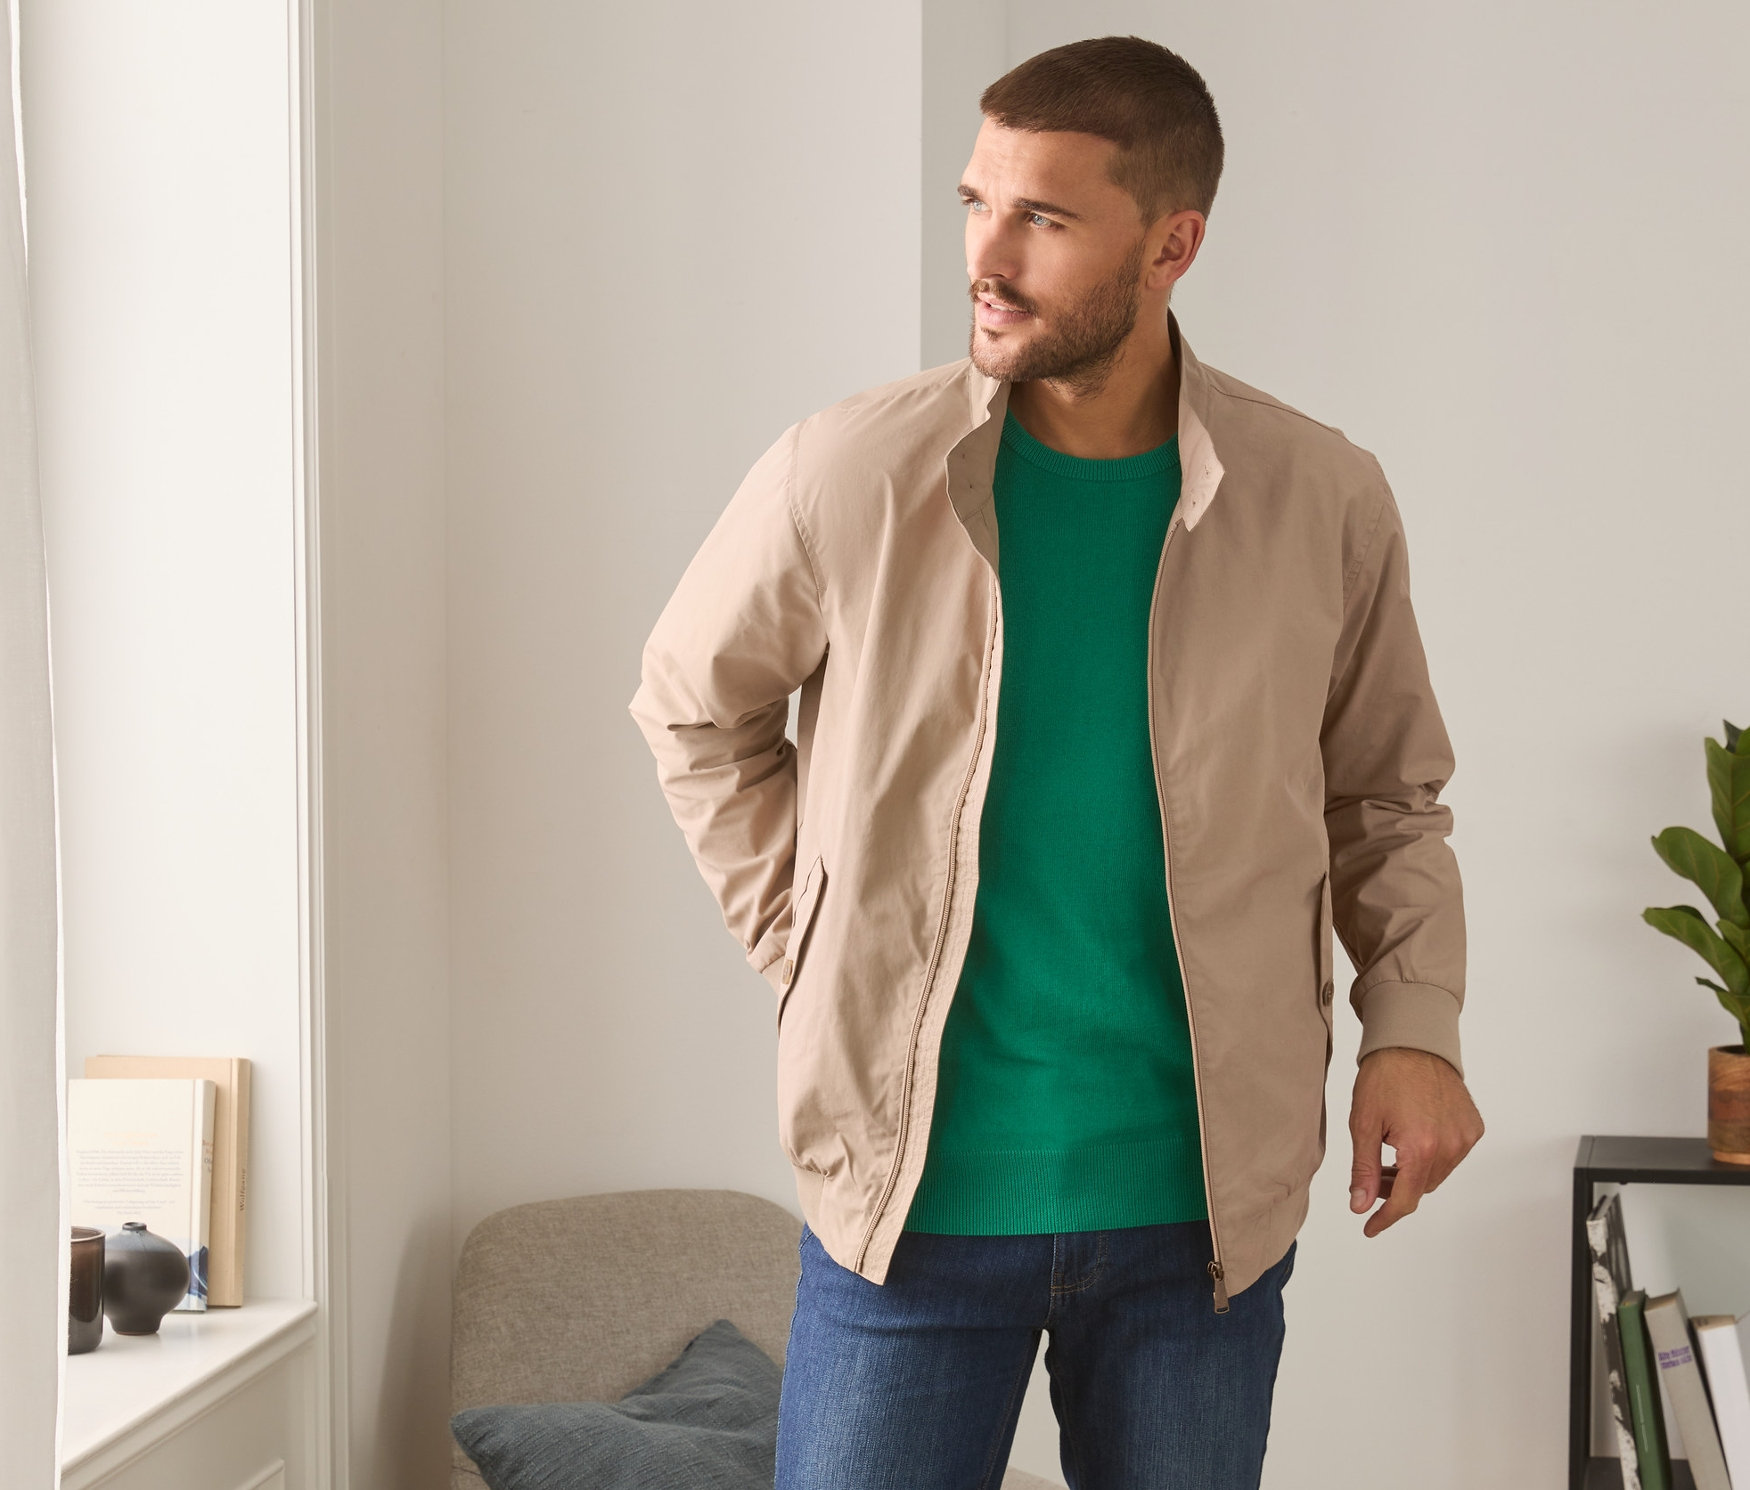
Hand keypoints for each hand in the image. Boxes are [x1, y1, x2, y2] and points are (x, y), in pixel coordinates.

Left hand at [1348, 1047, 1482, 1237]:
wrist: (1412, 1041)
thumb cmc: (1384, 1076)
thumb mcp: (1363, 1123)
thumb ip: (1364, 1169)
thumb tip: (1361, 1205)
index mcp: (1421, 1148)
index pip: (1405, 1200)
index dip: (1385, 1217)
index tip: (1370, 1226)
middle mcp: (1450, 1146)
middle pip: (1420, 1188)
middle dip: (1394, 1189)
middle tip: (1372, 1176)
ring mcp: (1465, 1137)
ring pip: (1436, 1174)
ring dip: (1413, 1173)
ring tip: (1390, 1153)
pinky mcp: (1473, 1126)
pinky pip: (1452, 1155)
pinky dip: (1432, 1155)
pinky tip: (1413, 1137)